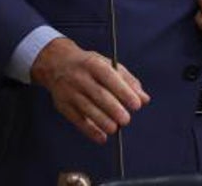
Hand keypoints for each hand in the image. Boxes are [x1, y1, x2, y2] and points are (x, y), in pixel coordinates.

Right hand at [30, 37, 148, 144]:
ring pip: (87, 108)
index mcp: (94, 64)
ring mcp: (69, 91)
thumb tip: (144, 99)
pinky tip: (101, 137)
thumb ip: (128, 81)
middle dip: (114, 109)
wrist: (57, 64)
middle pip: (98, 94)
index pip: (110, 78)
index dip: (124, 92)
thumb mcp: (108, 65)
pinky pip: (76, 119)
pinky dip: (89, 130)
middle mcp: (80, 77)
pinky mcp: (62, 105)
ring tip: (115, 129)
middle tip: (126, 120)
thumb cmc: (90, 66)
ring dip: (102, 121)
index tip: (137, 105)